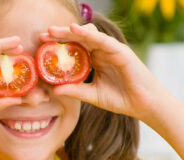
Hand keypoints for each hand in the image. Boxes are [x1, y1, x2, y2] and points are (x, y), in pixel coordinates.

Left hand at [41, 24, 173, 121]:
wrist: (144, 106)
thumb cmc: (121, 99)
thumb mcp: (93, 95)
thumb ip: (75, 91)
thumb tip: (53, 91)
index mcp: (95, 59)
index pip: (74, 47)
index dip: (57, 44)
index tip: (40, 43)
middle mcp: (102, 51)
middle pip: (78, 38)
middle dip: (59, 35)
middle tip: (41, 35)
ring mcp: (111, 49)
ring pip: (88, 35)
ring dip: (70, 31)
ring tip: (53, 31)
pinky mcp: (120, 51)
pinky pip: (102, 40)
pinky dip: (88, 34)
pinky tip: (74, 30)